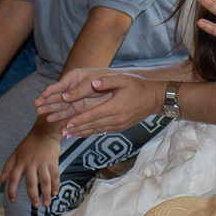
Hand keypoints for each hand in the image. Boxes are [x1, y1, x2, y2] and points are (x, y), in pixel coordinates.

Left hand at [0, 127, 61, 207]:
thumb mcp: (15, 154)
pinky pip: (55, 175)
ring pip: (44, 181)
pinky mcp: (53, 161)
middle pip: (31, 183)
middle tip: (36, 206)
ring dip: (46, 194)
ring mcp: (43, 163)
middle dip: (33, 196)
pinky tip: (55, 193)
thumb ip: (8, 167)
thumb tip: (0, 181)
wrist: (45, 132)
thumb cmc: (29, 144)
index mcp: (20, 162)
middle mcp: (31, 164)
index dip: (12, 191)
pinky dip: (55, 185)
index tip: (13, 200)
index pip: (13, 179)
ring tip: (46, 204)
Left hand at [37, 70, 158, 136]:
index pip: (94, 114)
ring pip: (96, 130)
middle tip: (61, 132)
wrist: (154, 99)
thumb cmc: (138, 86)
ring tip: (66, 135)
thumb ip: (107, 80)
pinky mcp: (119, 128)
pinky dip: (90, 133)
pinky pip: (101, 131)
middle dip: (76, 129)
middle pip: (92, 125)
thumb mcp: (124, 79)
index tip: (67, 123)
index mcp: (116, 106)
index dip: (80, 120)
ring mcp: (118, 125)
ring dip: (81, 133)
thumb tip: (92, 83)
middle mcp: (116, 119)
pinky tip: (80, 134)